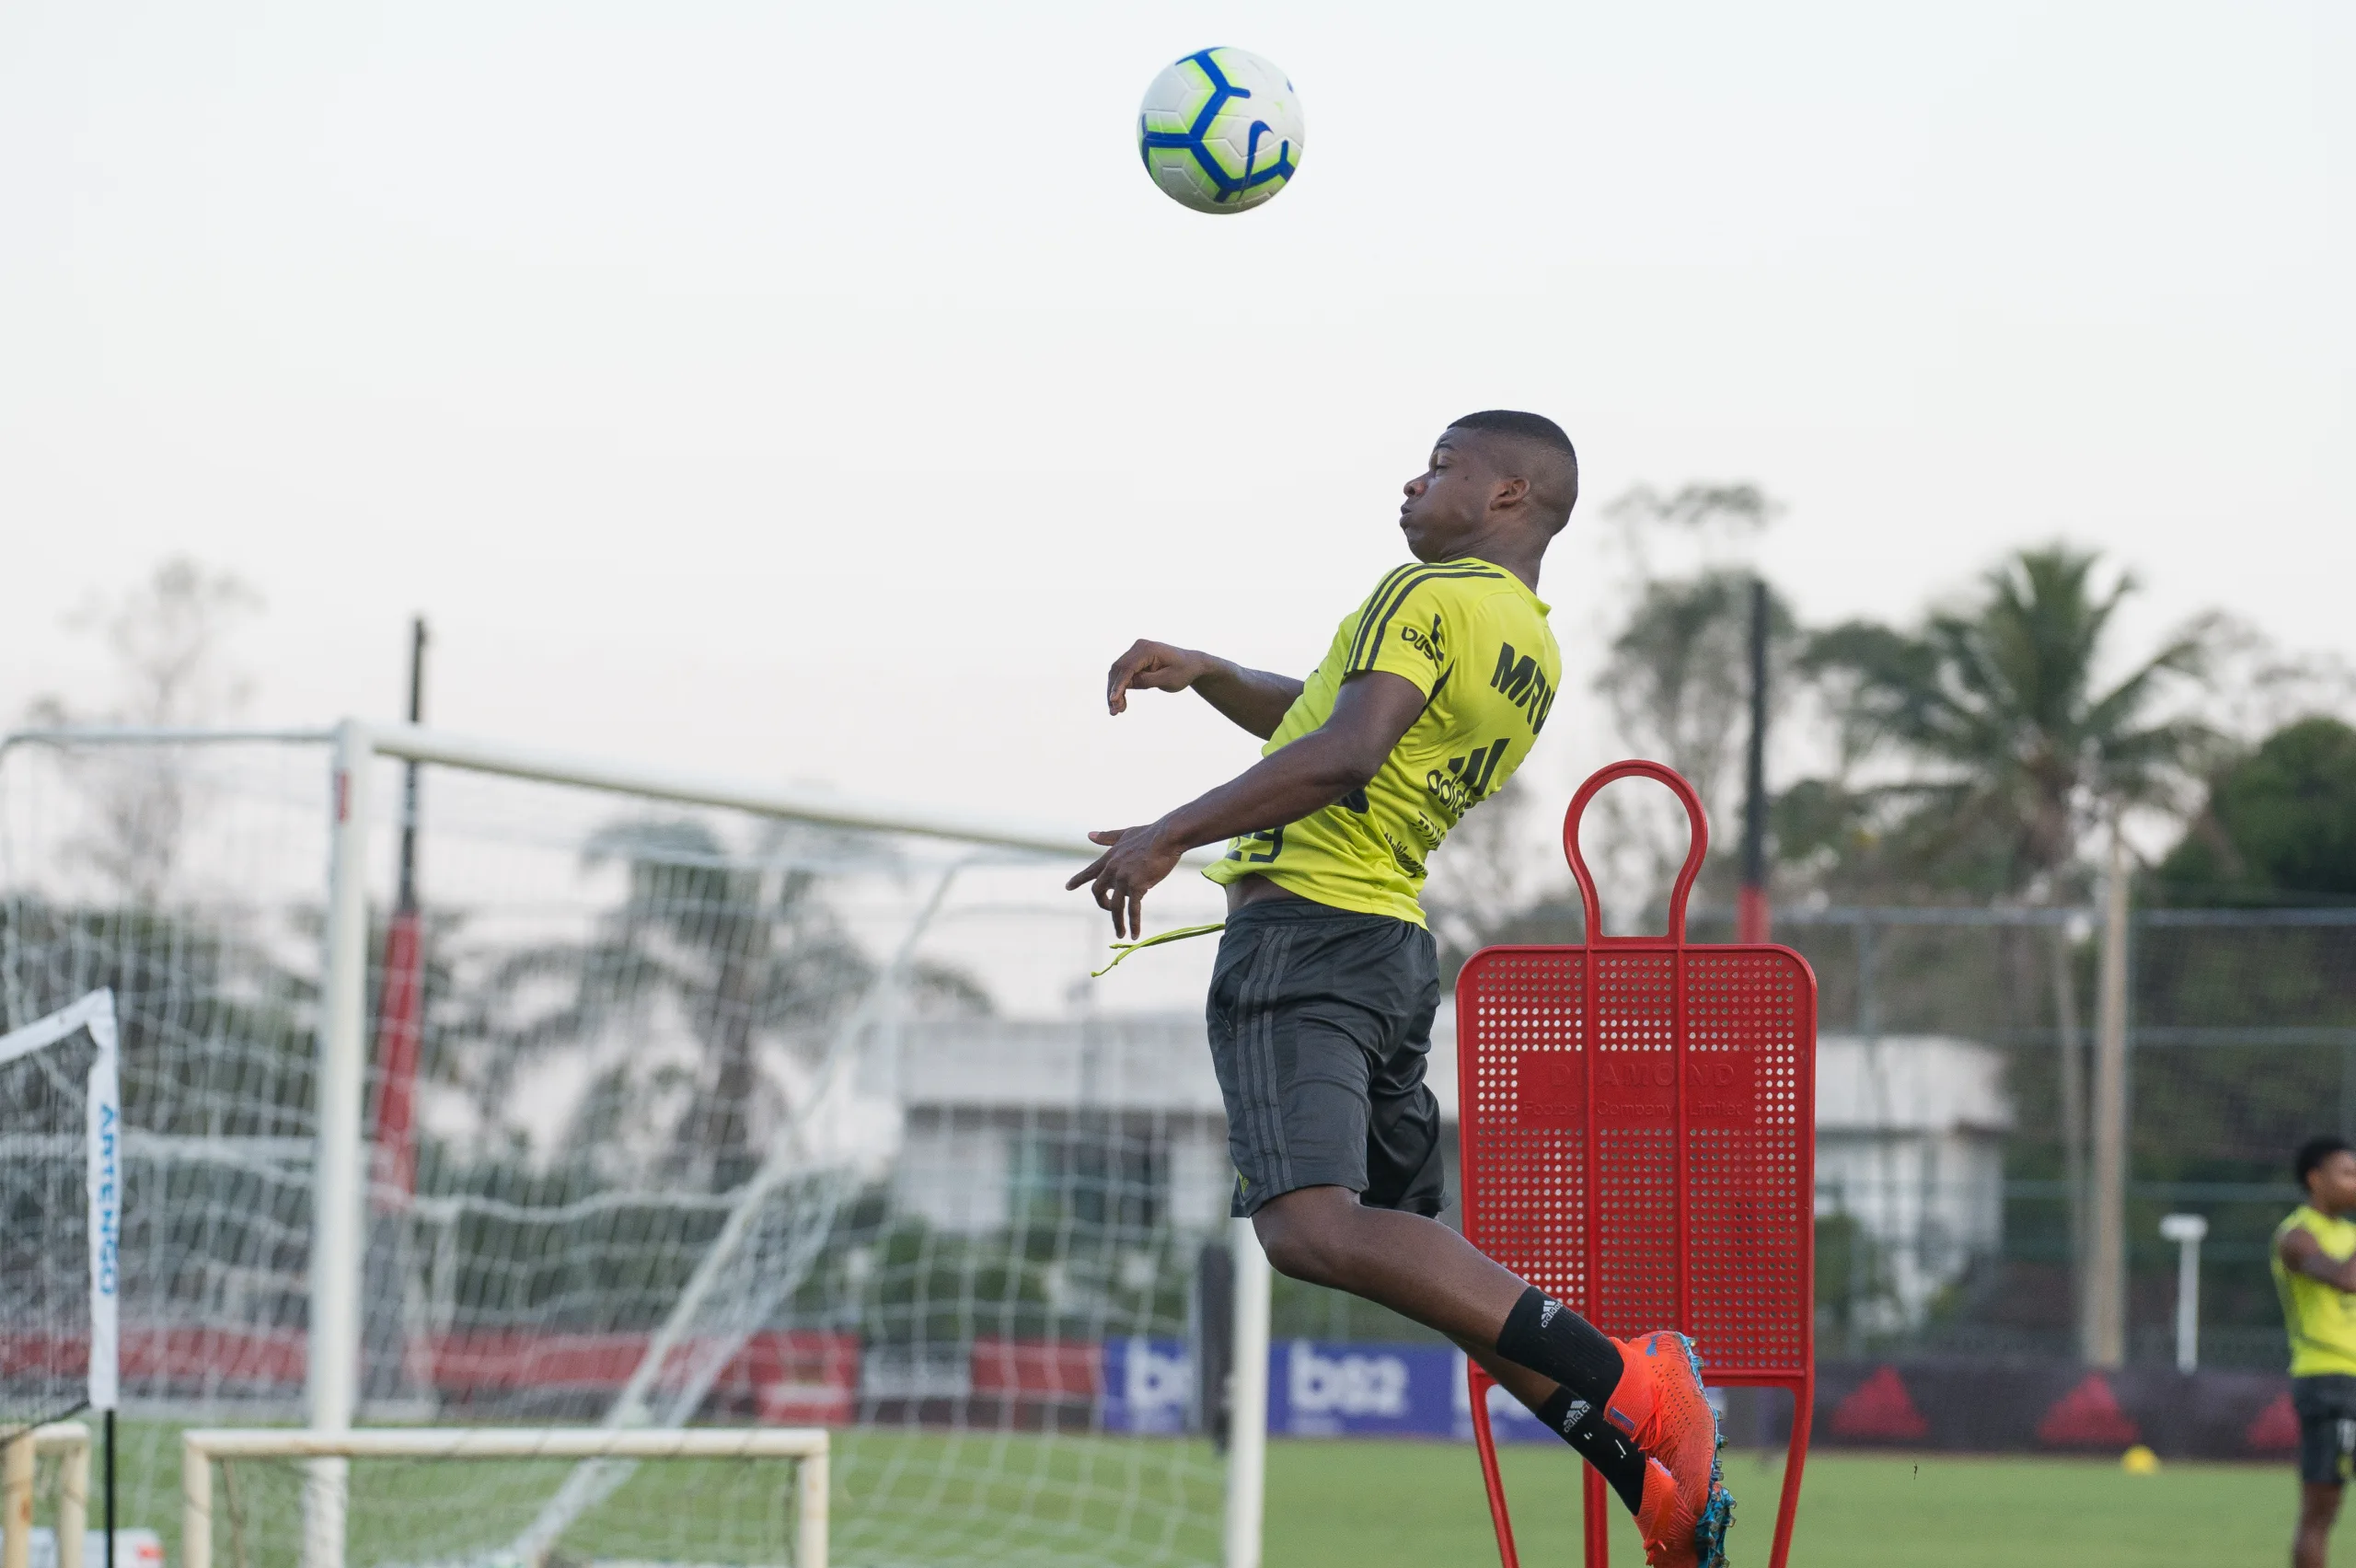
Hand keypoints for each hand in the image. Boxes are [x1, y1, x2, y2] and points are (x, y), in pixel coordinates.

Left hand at [1065, 823, 1184, 938]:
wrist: (1167, 836)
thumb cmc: (1150, 834)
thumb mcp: (1125, 834)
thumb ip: (1107, 837)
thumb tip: (1089, 835)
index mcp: (1109, 857)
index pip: (1090, 871)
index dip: (1078, 879)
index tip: (1067, 887)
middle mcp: (1112, 869)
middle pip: (1098, 892)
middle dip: (1102, 903)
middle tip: (1109, 910)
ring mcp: (1123, 878)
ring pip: (1115, 906)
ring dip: (1117, 922)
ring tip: (1120, 935)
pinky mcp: (1137, 886)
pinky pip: (1133, 910)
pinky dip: (1133, 924)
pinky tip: (1134, 935)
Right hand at [1106, 640, 1211, 714]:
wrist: (1192, 664)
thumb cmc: (1183, 671)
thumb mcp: (1167, 680)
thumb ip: (1146, 681)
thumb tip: (1125, 685)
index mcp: (1148, 649)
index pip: (1128, 668)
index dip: (1118, 685)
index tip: (1113, 701)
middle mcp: (1139, 647)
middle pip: (1119, 669)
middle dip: (1114, 690)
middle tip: (1114, 711)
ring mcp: (1136, 651)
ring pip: (1118, 672)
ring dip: (1115, 690)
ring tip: (1117, 710)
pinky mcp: (1136, 658)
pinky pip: (1124, 673)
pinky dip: (1121, 687)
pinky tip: (1120, 701)